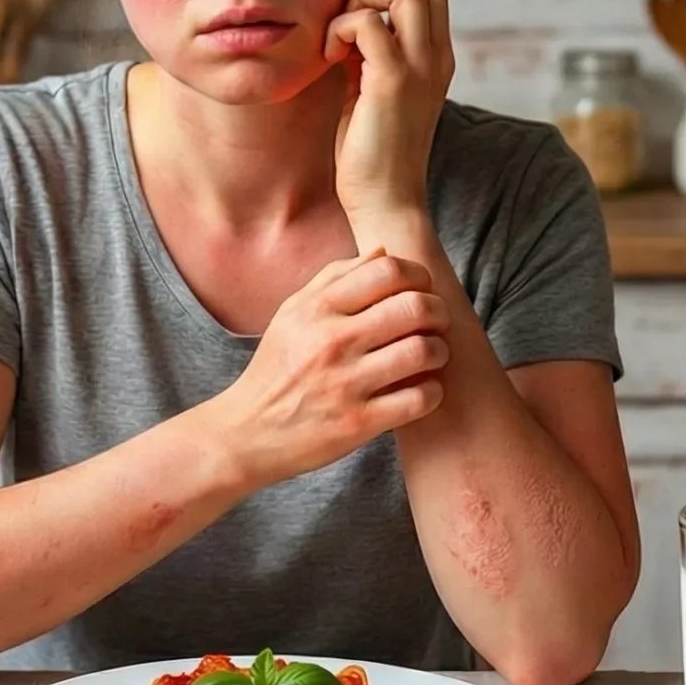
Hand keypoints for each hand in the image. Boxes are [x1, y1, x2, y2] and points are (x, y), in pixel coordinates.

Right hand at [207, 250, 448, 485]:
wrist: (246, 432)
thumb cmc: (275, 370)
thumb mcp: (291, 315)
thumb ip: (333, 279)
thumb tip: (382, 251)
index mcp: (315, 310)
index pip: (387, 271)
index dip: (418, 275)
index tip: (420, 290)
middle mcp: (330, 342)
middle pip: (415, 307)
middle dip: (438, 312)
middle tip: (435, 323)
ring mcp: (345, 384)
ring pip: (424, 351)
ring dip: (439, 351)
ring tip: (431, 356)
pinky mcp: (359, 423)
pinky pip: (420, 399)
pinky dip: (432, 392)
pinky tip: (421, 389)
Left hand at [326, 0, 454, 224]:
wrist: (386, 202)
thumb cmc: (372, 151)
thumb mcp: (374, 90)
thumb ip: (370, 53)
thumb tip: (348, 22)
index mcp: (435, 54)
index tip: (353, 9)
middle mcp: (436, 54)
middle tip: (344, 14)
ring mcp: (420, 66)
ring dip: (358, 0)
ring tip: (336, 38)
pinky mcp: (392, 82)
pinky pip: (367, 24)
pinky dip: (340, 28)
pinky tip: (328, 57)